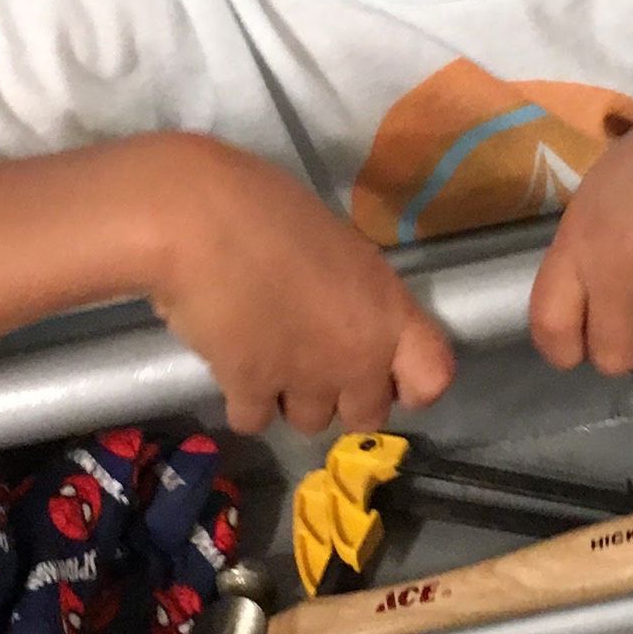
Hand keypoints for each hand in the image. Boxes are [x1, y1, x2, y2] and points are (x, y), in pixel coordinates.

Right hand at [129, 134, 454, 436]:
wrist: (199, 221)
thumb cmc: (270, 211)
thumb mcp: (339, 246)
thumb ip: (355, 295)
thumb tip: (341, 315)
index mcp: (389, 312)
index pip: (432, 379)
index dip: (409, 382)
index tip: (384, 369)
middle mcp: (357, 358)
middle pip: (368, 415)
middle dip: (343, 397)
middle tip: (313, 359)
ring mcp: (305, 380)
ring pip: (310, 422)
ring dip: (290, 398)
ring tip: (265, 351)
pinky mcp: (250, 392)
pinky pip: (254, 419)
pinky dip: (242, 399)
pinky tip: (231, 361)